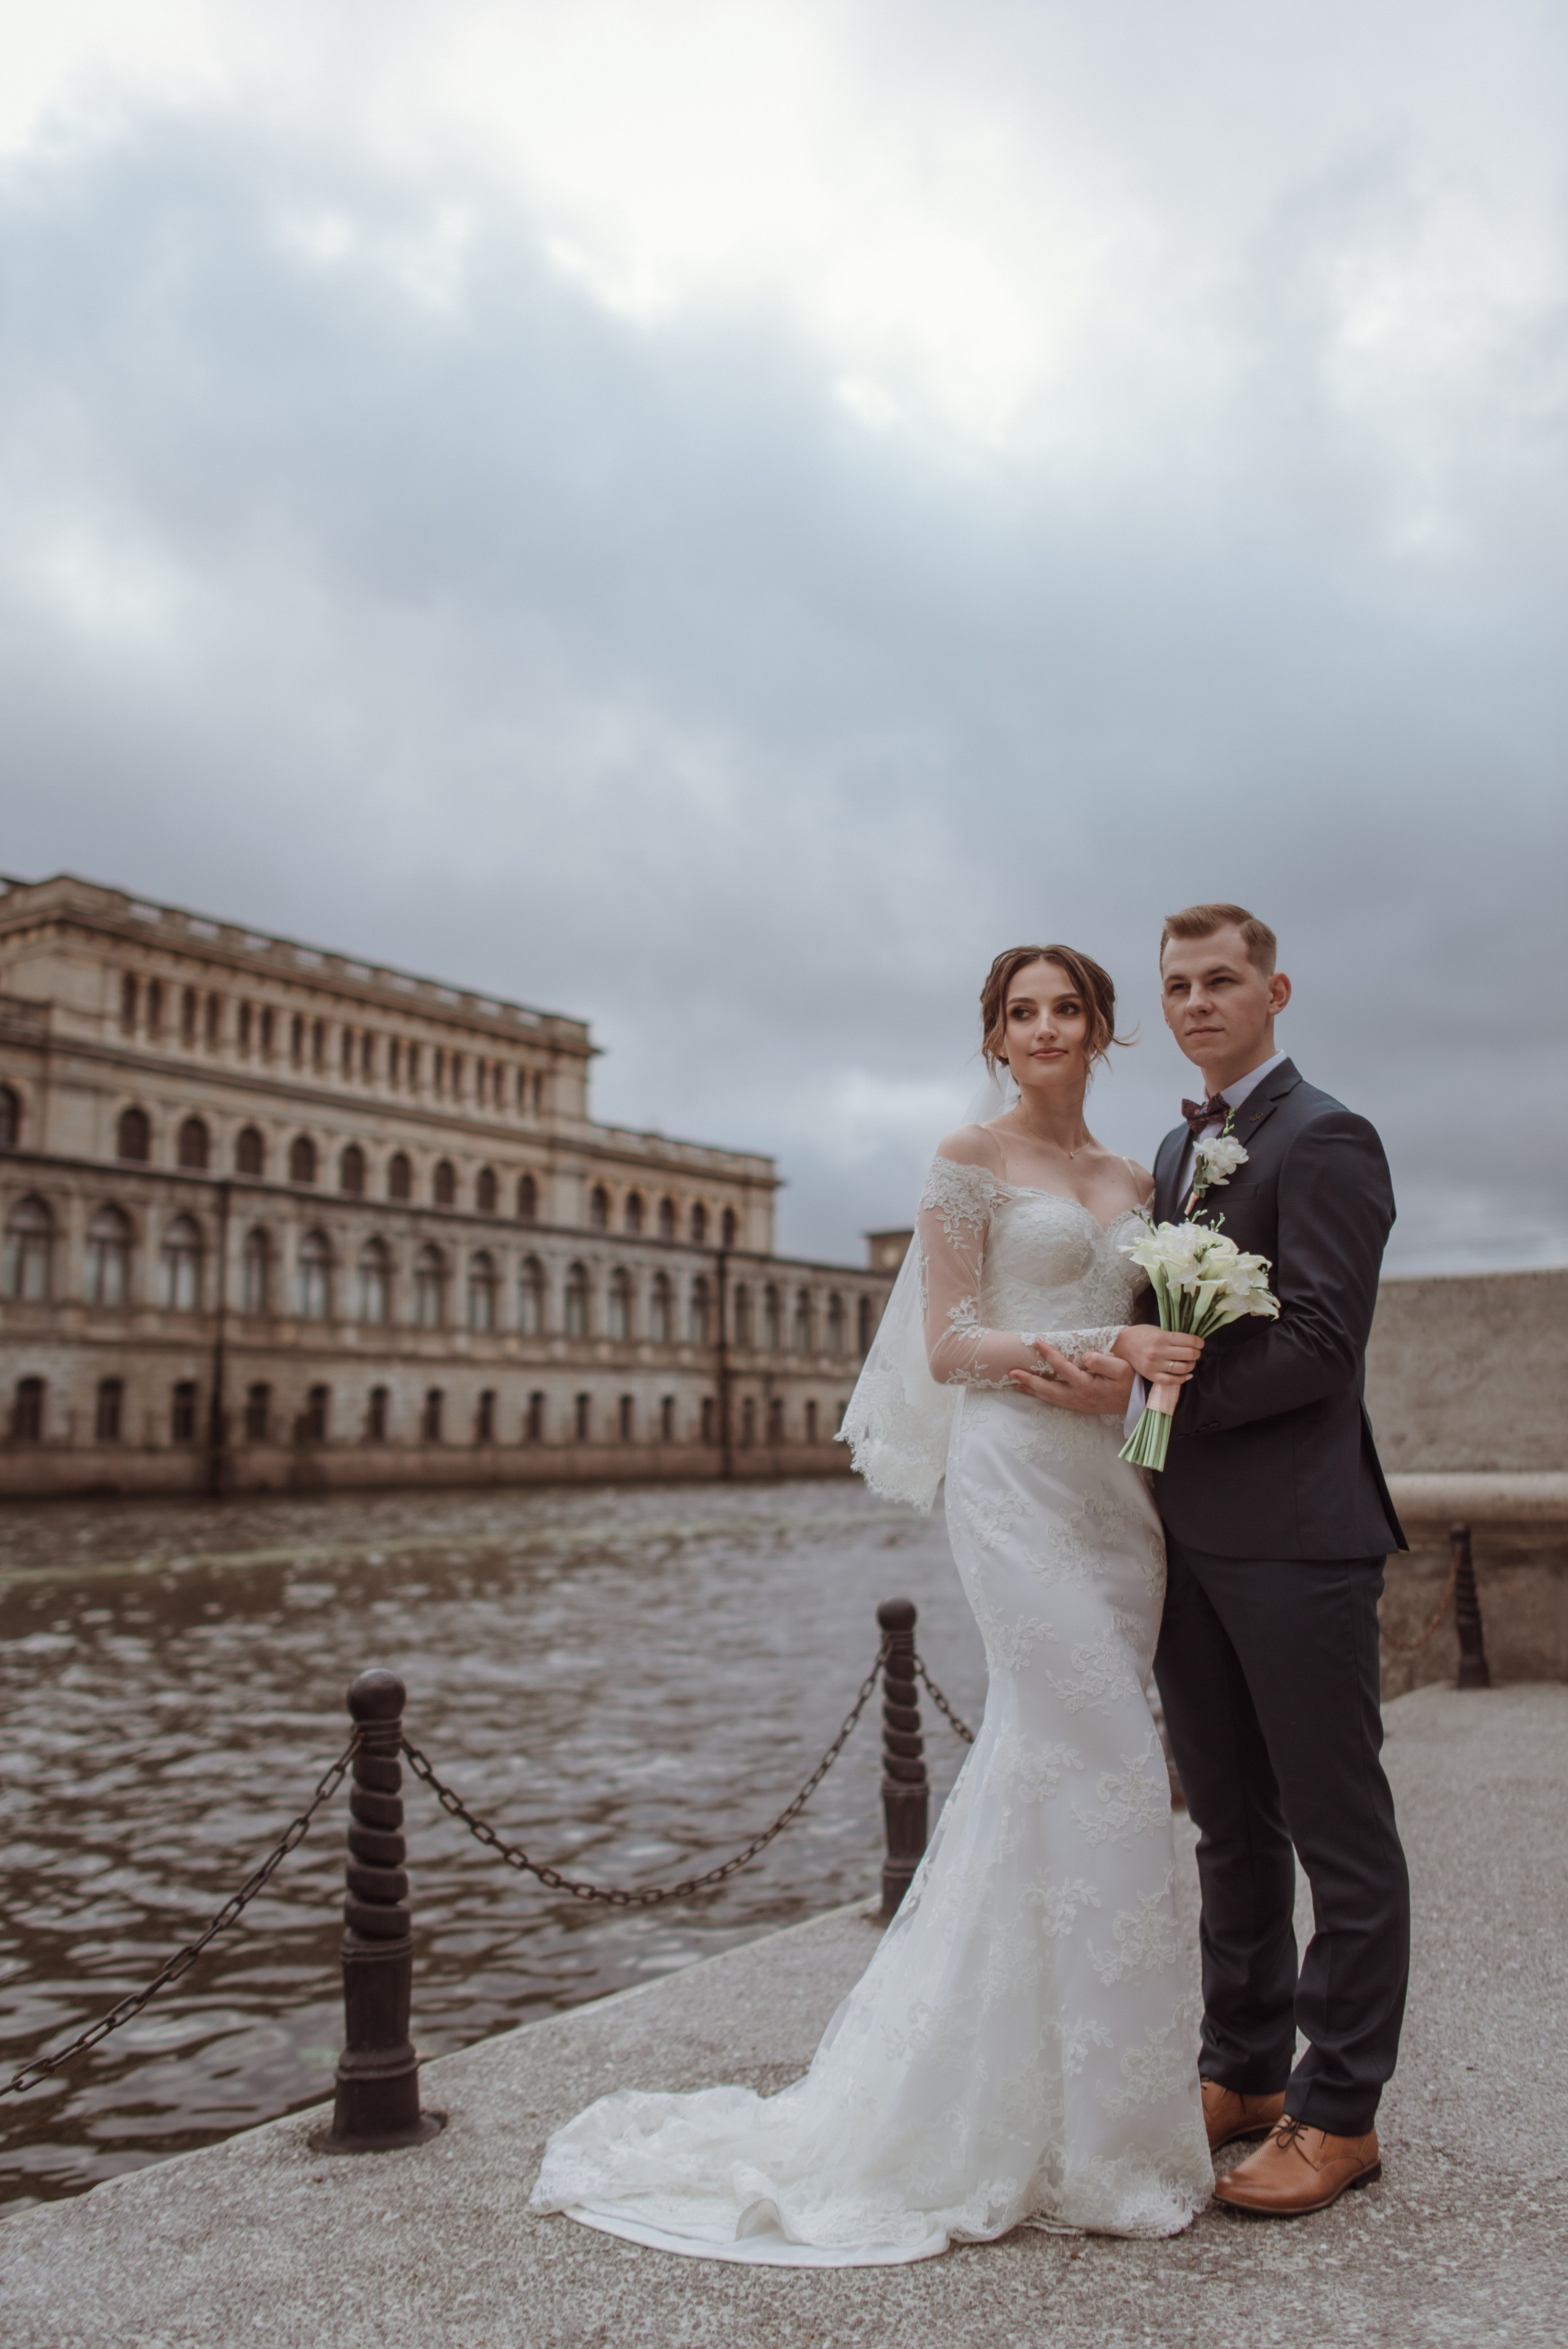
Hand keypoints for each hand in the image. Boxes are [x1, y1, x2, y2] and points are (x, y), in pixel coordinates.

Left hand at [1008, 1343, 1134, 1416]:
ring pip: (1050, 1398)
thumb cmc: (1131, 1382)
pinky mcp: (1080, 1406)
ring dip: (1032, 1390)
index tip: (1036, 1342)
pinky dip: (1043, 1396)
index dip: (1048, 1354)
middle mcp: (1078, 1397)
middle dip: (1028, 1380)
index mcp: (1087, 1385)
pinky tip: (1035, 1392)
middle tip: (1011, 1373)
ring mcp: (1078, 1404)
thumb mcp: (1122, 1369)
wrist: (1140, 1403)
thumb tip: (1084, 1357)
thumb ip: (1102, 1363)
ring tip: (1015, 1384)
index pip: (1062, 1368)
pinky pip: (1056, 1401)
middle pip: (1047, 1389)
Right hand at [1110, 1326, 1203, 1384]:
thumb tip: (1192, 1342)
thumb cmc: (1141, 1335)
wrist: (1121, 1345)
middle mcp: (1159, 1352)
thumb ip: (1172, 1336)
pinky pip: (1172, 1381)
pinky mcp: (1151, 1376)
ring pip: (1183, 1368)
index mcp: (1161, 1338)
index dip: (1199, 1342)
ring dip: (1191, 1365)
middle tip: (1196, 1352)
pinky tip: (1187, 1374)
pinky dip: (1183, 1378)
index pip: (1188, 1341)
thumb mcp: (1157, 1330)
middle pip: (1189, 1354)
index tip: (1200, 1343)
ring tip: (1190, 1362)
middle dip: (1196, 1353)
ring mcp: (1155, 1365)